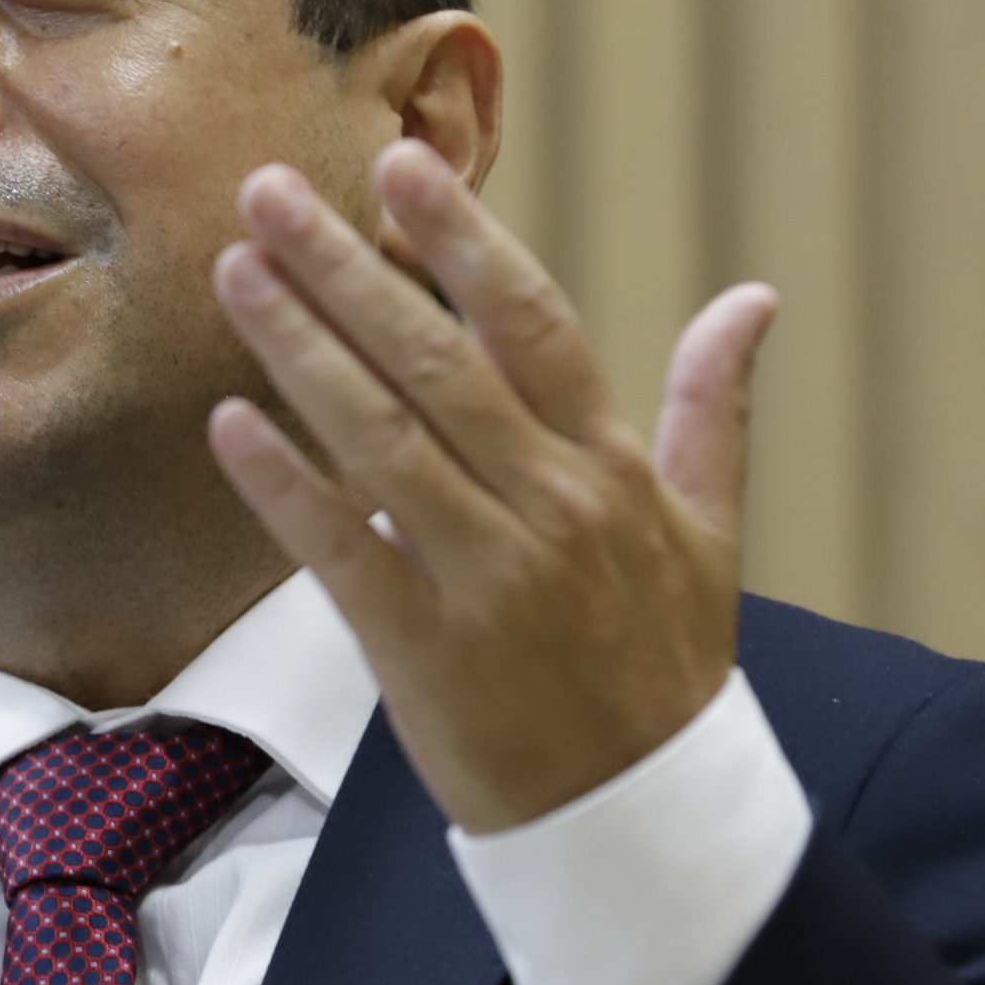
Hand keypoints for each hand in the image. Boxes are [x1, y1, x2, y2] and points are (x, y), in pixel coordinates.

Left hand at [205, 140, 779, 832]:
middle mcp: (551, 508)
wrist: (646, 820)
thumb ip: (715, 407)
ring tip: (236, 272)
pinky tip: (230, 424)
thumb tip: (755, 297)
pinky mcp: (427, 652)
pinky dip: (285, 488)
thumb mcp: (712, 534)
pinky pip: (343, 552)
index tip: (400, 164)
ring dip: (299, 349)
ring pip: (380, 439)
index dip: (462, 239)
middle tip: (267, 189)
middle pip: (436, 360)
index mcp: (611, 469)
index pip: (531, 324)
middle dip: (346, 266)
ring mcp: (489, 578)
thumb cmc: (666, 669)